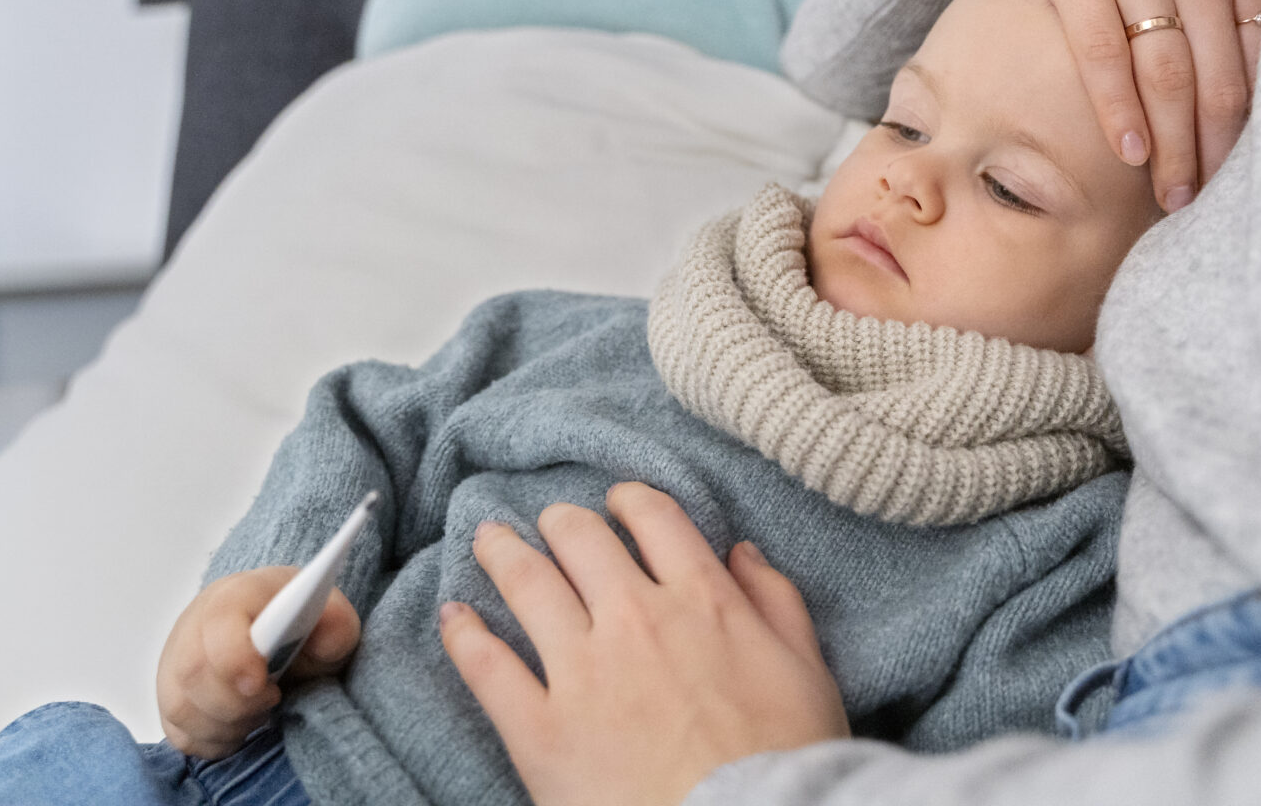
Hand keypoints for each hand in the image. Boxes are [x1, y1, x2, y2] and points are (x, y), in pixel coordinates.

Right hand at [156, 567, 360, 757]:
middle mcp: (195, 624)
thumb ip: (336, 624)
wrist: (279, 636)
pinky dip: (215, 741)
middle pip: (193, 671)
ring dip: (228, 723)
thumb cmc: (300, 627)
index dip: (234, 657)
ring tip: (260, 708)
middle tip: (273, 698)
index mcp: (236, 594)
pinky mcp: (170, 698)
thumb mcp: (332, 620)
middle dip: (237, 702)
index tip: (262, 684)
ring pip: (181, 708)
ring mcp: (175, 662)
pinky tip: (241, 722)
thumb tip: (327, 636)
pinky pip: (180, 734)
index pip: (220, 619)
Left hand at [441, 482, 850, 805]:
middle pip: (580, 538)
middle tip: (552, 523)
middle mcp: (635, 618)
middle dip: (562, 522)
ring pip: (526, 583)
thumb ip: (776, 601)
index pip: (654, 519)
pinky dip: (463, 633)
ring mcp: (582, 671)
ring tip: (489, 539)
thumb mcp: (808, 670)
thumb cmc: (787, 759)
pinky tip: (453, 615)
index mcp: (702, 600)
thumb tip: (742, 551)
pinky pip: (486, 666)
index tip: (618, 504)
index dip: (630, 501)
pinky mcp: (541, 728)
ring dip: (503, 552)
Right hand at [886, 0, 1260, 210]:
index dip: (1255, 127)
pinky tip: (1127, 148)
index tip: (1248, 180)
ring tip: (1169, 193)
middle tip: (1204, 204)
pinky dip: (1116, 106)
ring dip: (1170, 142)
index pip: (1260, 56)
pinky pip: (1100, 50)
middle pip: (1215, 75)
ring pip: (1163, 70)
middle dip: (1213, 150)